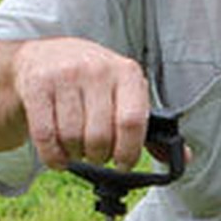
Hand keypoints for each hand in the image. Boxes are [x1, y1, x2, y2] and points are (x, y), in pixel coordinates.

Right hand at [11, 38, 149, 170]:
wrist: (46, 55)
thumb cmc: (94, 81)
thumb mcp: (125, 92)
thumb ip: (148, 126)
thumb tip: (184, 157)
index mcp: (126, 72)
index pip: (132, 122)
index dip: (128, 152)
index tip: (123, 164)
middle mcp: (96, 70)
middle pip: (100, 136)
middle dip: (99, 156)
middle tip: (97, 155)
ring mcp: (64, 75)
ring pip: (72, 137)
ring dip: (75, 154)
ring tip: (78, 148)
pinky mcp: (37, 85)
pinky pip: (45, 135)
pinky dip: (53, 155)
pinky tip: (59, 155)